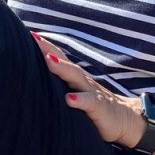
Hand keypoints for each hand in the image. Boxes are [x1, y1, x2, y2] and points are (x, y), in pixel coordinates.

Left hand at [31, 32, 143, 146]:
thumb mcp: (75, 96)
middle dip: (49, 50)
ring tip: (49, 60)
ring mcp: (92, 92)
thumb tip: (34, 86)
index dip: (44, 47)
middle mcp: (82, 82)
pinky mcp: (100, 108)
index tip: (28, 35)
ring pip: (76, 78)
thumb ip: (59, 90)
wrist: (126, 119)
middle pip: (65, 63)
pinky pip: (90, 102)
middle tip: (33, 39)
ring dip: (63, 68)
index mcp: (75, 79)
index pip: (58, 59)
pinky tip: (69, 99)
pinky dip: (79, 100)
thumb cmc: (94, 108)